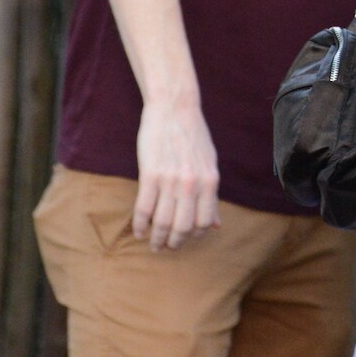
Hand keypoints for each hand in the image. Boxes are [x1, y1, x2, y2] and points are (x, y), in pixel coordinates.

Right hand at [133, 103, 220, 250]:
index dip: (194, 236)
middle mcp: (192, 184)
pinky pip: (144, 208)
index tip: (186, 240)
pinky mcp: (150, 174)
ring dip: (157, 238)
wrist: (174, 109)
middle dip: (175, 243)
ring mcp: (170, 180)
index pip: (204, 222)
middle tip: (167, 248)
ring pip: (162, 222)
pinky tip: (139, 231)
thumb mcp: (210, 165)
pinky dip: (140, 225)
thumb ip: (211, 196)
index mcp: (210, 182)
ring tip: (153, 244)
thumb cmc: (193, 137)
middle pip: (183, 227)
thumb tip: (216, 225)